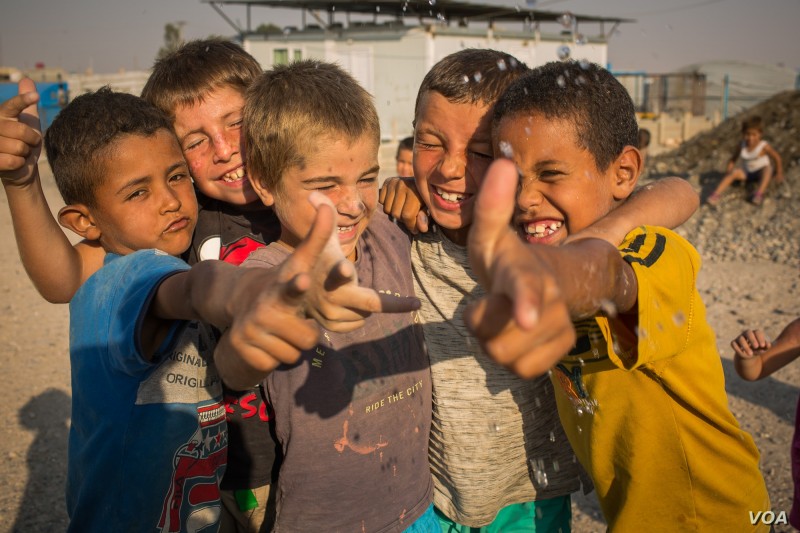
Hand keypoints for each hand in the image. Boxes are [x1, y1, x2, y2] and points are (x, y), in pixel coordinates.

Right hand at [0, 78, 41, 186]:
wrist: (20, 165)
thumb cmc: (25, 140)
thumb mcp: (29, 119)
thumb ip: (27, 103)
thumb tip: (26, 79)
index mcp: (2, 114)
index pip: (12, 105)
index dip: (23, 100)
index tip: (35, 96)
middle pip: (22, 131)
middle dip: (32, 140)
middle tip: (29, 143)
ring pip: (19, 147)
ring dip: (25, 153)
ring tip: (20, 152)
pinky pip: (13, 160)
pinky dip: (20, 163)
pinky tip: (15, 162)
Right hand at [215, 201, 337, 388]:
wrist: (240, 303)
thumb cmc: (282, 282)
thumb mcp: (299, 262)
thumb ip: (317, 236)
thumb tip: (327, 203)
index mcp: (283, 288)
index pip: (293, 286)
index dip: (298, 285)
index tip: (303, 281)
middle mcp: (265, 308)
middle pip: (309, 339)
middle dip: (307, 334)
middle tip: (293, 320)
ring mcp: (250, 331)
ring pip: (295, 355)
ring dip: (293, 346)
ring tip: (280, 329)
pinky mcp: (244, 352)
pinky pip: (278, 364)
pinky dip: (277, 357)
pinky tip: (267, 342)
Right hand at [302, 192, 418, 332]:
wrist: (290, 292)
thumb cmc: (313, 260)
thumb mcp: (317, 241)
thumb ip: (322, 218)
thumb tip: (314, 193)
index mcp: (331, 273)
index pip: (340, 272)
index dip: (343, 270)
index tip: (347, 268)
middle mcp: (332, 297)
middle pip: (369, 304)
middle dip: (392, 304)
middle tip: (415, 303)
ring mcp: (332, 316)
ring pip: (367, 313)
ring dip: (368, 303)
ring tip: (356, 291)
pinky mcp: (333, 327)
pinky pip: (358, 323)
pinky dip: (360, 314)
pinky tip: (352, 304)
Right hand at [379, 177, 428, 233]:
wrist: (423, 180)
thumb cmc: (425, 198)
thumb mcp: (428, 209)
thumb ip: (425, 219)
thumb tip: (421, 228)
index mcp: (415, 191)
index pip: (407, 215)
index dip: (411, 225)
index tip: (415, 229)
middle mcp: (402, 185)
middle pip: (395, 214)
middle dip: (403, 220)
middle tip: (409, 217)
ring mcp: (393, 182)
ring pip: (387, 210)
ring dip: (394, 214)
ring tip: (402, 210)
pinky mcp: (387, 182)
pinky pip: (381, 201)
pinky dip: (387, 205)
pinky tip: (396, 202)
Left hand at [465, 158, 575, 377]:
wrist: (546, 281)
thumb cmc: (507, 258)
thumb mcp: (491, 234)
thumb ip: (492, 205)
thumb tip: (503, 162)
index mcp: (523, 271)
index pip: (525, 287)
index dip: (524, 302)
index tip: (525, 317)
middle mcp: (547, 298)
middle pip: (497, 341)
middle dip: (482, 329)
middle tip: (487, 305)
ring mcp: (559, 324)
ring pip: (508, 359)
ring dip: (495, 342)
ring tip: (502, 317)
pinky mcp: (561, 348)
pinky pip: (523, 371)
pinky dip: (513, 358)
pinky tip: (518, 336)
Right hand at [731, 329, 770, 358]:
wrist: (750, 355)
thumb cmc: (758, 349)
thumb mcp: (764, 349)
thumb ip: (767, 346)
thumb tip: (768, 344)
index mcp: (755, 333)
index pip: (757, 332)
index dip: (760, 338)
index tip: (763, 346)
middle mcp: (746, 333)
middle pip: (748, 332)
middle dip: (752, 339)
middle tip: (756, 347)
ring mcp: (739, 337)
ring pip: (741, 339)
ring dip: (746, 346)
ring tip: (751, 354)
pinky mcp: (733, 342)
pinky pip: (733, 344)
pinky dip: (737, 349)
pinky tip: (742, 353)